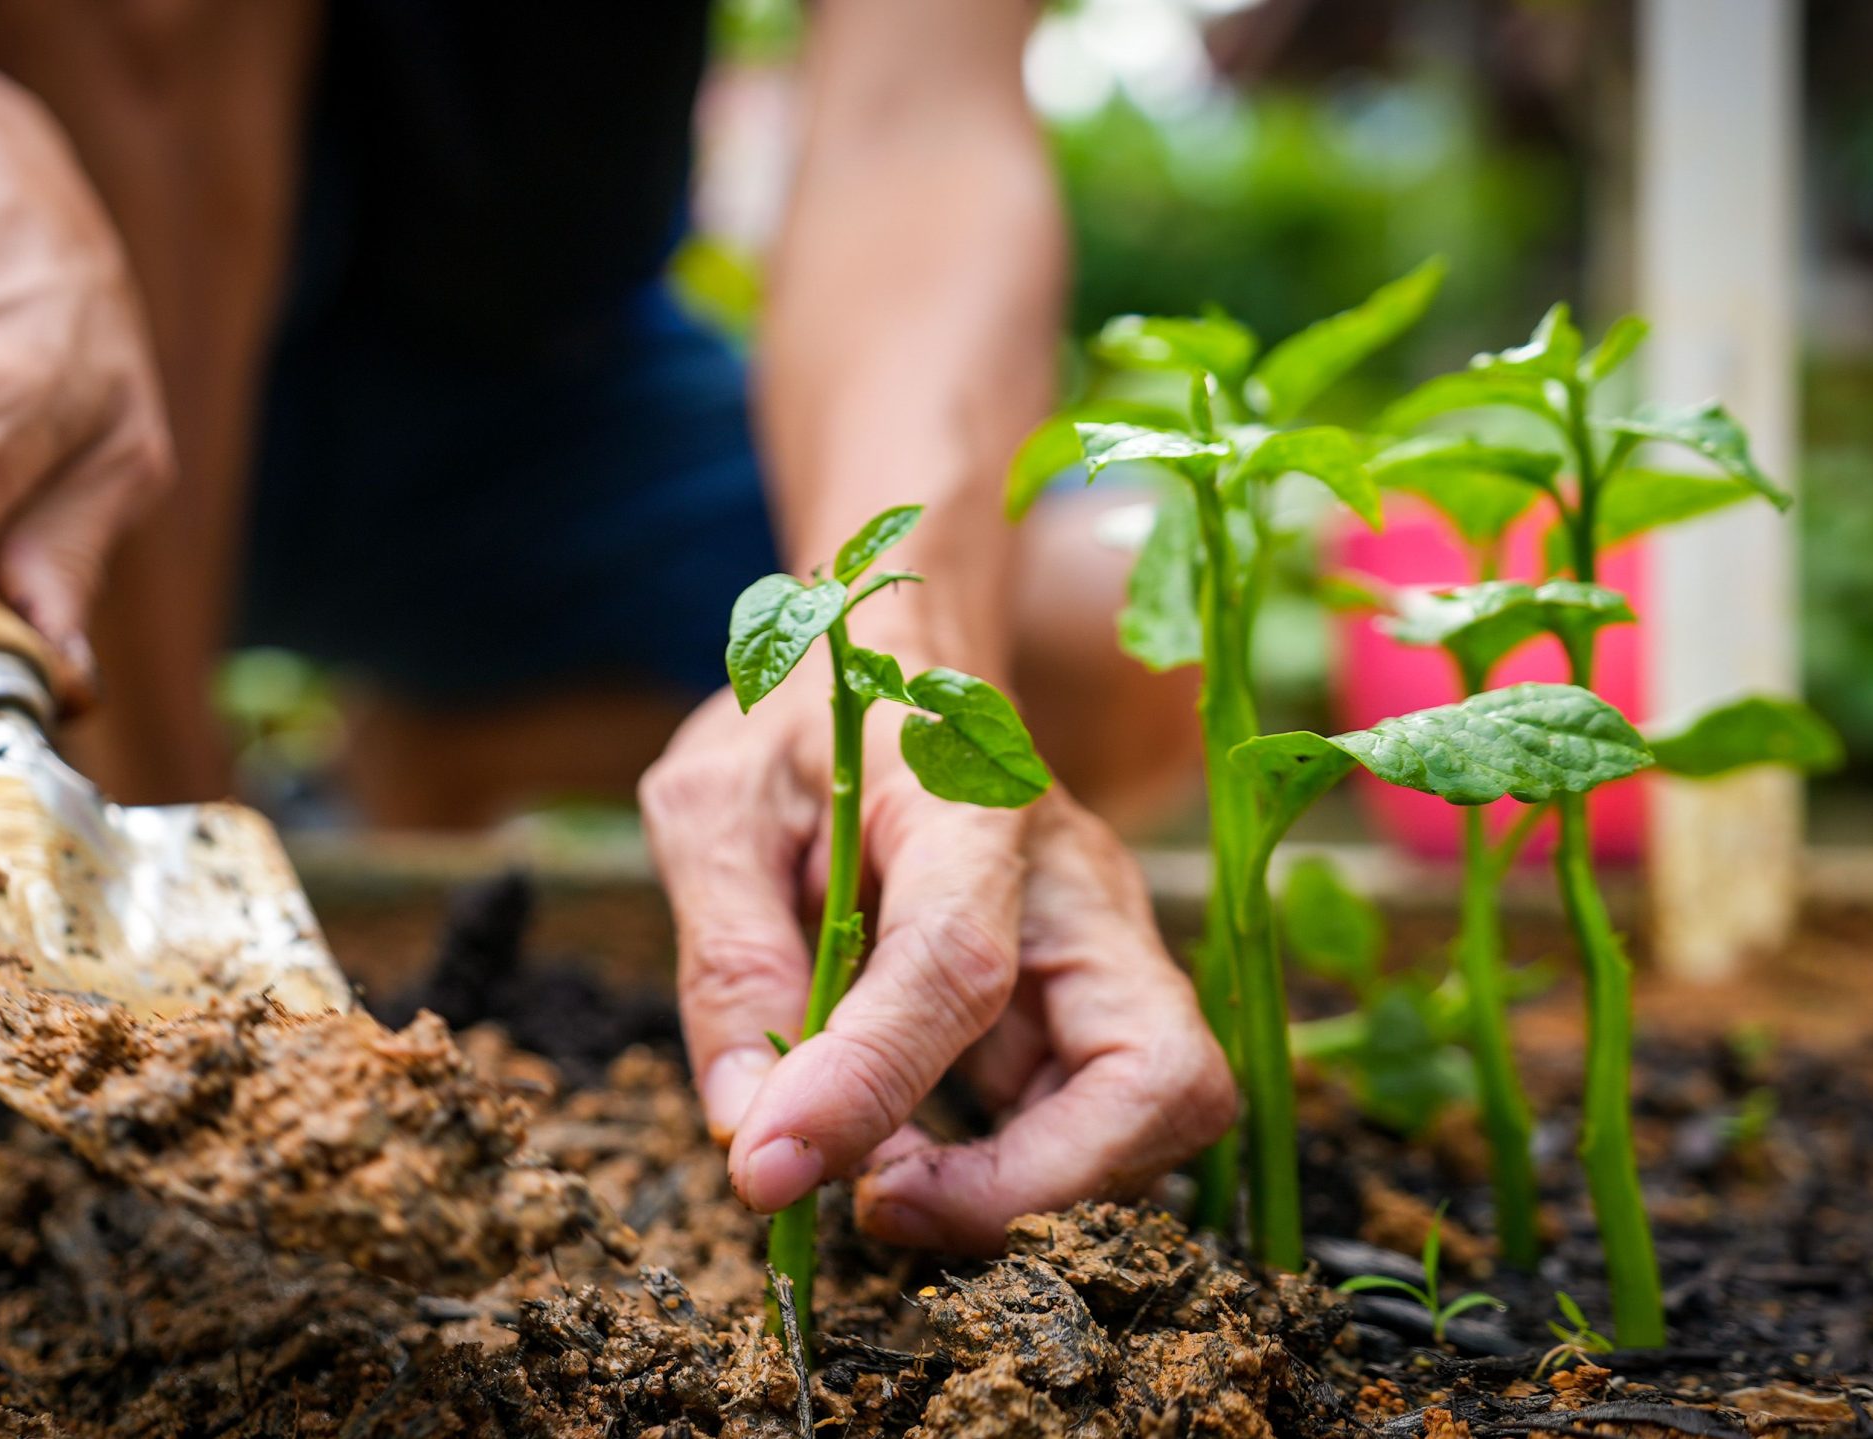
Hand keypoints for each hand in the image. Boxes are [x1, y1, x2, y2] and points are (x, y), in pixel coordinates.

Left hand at [640, 673, 1235, 1253]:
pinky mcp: (1093, 1011)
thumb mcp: (714, 809)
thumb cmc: (799, 728)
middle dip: (1035, 1188)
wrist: (894, 665)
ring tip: (878, 1184)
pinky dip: (1015, 1182)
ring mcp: (1107, 955)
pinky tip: (904, 1162)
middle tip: (879, 1202)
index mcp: (973, 808)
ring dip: (1025, 1196)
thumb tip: (751, 1127)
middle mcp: (1081, 891)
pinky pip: (1104, 1130)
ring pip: (1155, 1123)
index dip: (872, 1082)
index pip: (958, 964)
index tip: (769, 1164)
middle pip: (1158, 1076)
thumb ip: (727, 958)